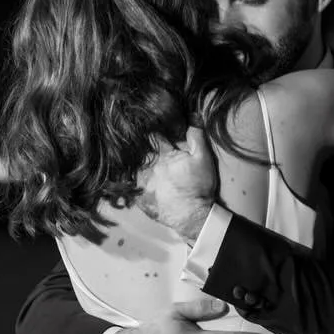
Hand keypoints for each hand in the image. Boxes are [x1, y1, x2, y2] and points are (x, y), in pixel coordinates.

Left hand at [137, 127, 215, 241]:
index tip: (149, 126)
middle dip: (141, 148)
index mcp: (162, 155)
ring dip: (136, 165)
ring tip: (136, 163)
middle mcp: (148, 167)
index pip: (152, 136)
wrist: (193, 216)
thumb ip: (196, 137)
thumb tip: (192, 116)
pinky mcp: (139, 198)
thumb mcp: (203, 159)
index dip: (152, 131)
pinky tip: (130, 181)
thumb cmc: (198, 186)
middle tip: (140, 143)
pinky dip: (131, 182)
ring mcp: (141, 183)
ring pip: (134, 168)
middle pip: (141, 152)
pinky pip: (130, 186)